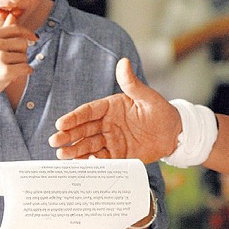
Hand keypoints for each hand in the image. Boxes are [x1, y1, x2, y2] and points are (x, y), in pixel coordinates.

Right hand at [0, 12, 36, 107]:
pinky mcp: (5, 71)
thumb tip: (13, 15)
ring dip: (21, 65)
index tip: (35, 38)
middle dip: (21, 53)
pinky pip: (26, 68)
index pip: (16, 29)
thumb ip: (3, 31)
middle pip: (23, 43)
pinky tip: (15, 77)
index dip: (28, 33)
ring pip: (25, 57)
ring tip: (7, 70)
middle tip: (10, 62)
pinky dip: (25, 73)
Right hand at [49, 58, 181, 163]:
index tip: (61, 123)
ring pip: (88, 146)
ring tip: (62, 155)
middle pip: (83, 130)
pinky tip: (80, 166)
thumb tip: (124, 62)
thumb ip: (132, 84)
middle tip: (55, 141)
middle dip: (68, 135)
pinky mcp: (117, 156)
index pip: (88, 111)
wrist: (173, 134)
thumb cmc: (161, 111)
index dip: (74, 117)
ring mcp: (110, 140)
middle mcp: (107, 124)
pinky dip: (90, 163)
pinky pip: (101, 160)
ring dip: (75, 150)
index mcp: (110, 107)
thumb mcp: (148, 97)